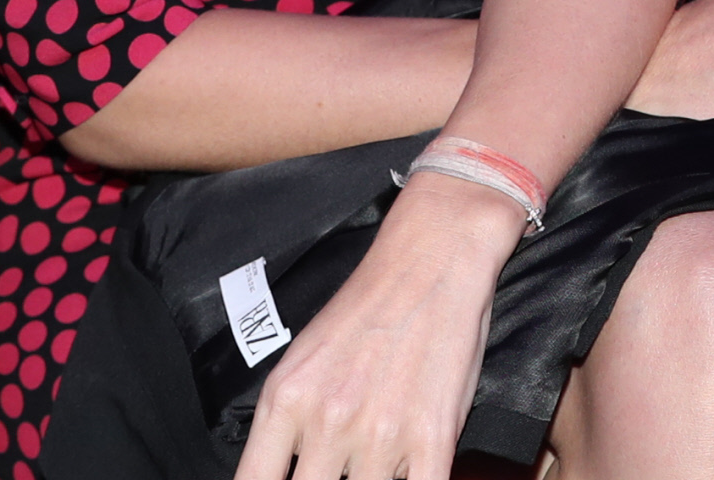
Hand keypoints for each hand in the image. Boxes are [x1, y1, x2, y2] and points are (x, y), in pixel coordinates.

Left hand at [236, 173, 523, 479]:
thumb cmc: (369, 304)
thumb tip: (280, 473)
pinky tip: (409, 472)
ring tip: (378, 463)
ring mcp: (380, 434)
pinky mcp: (433, 439)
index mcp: (286, 398)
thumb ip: (287, 422)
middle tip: (340, 469)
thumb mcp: (304, 357)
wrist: (433, 255)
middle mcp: (327, 420)